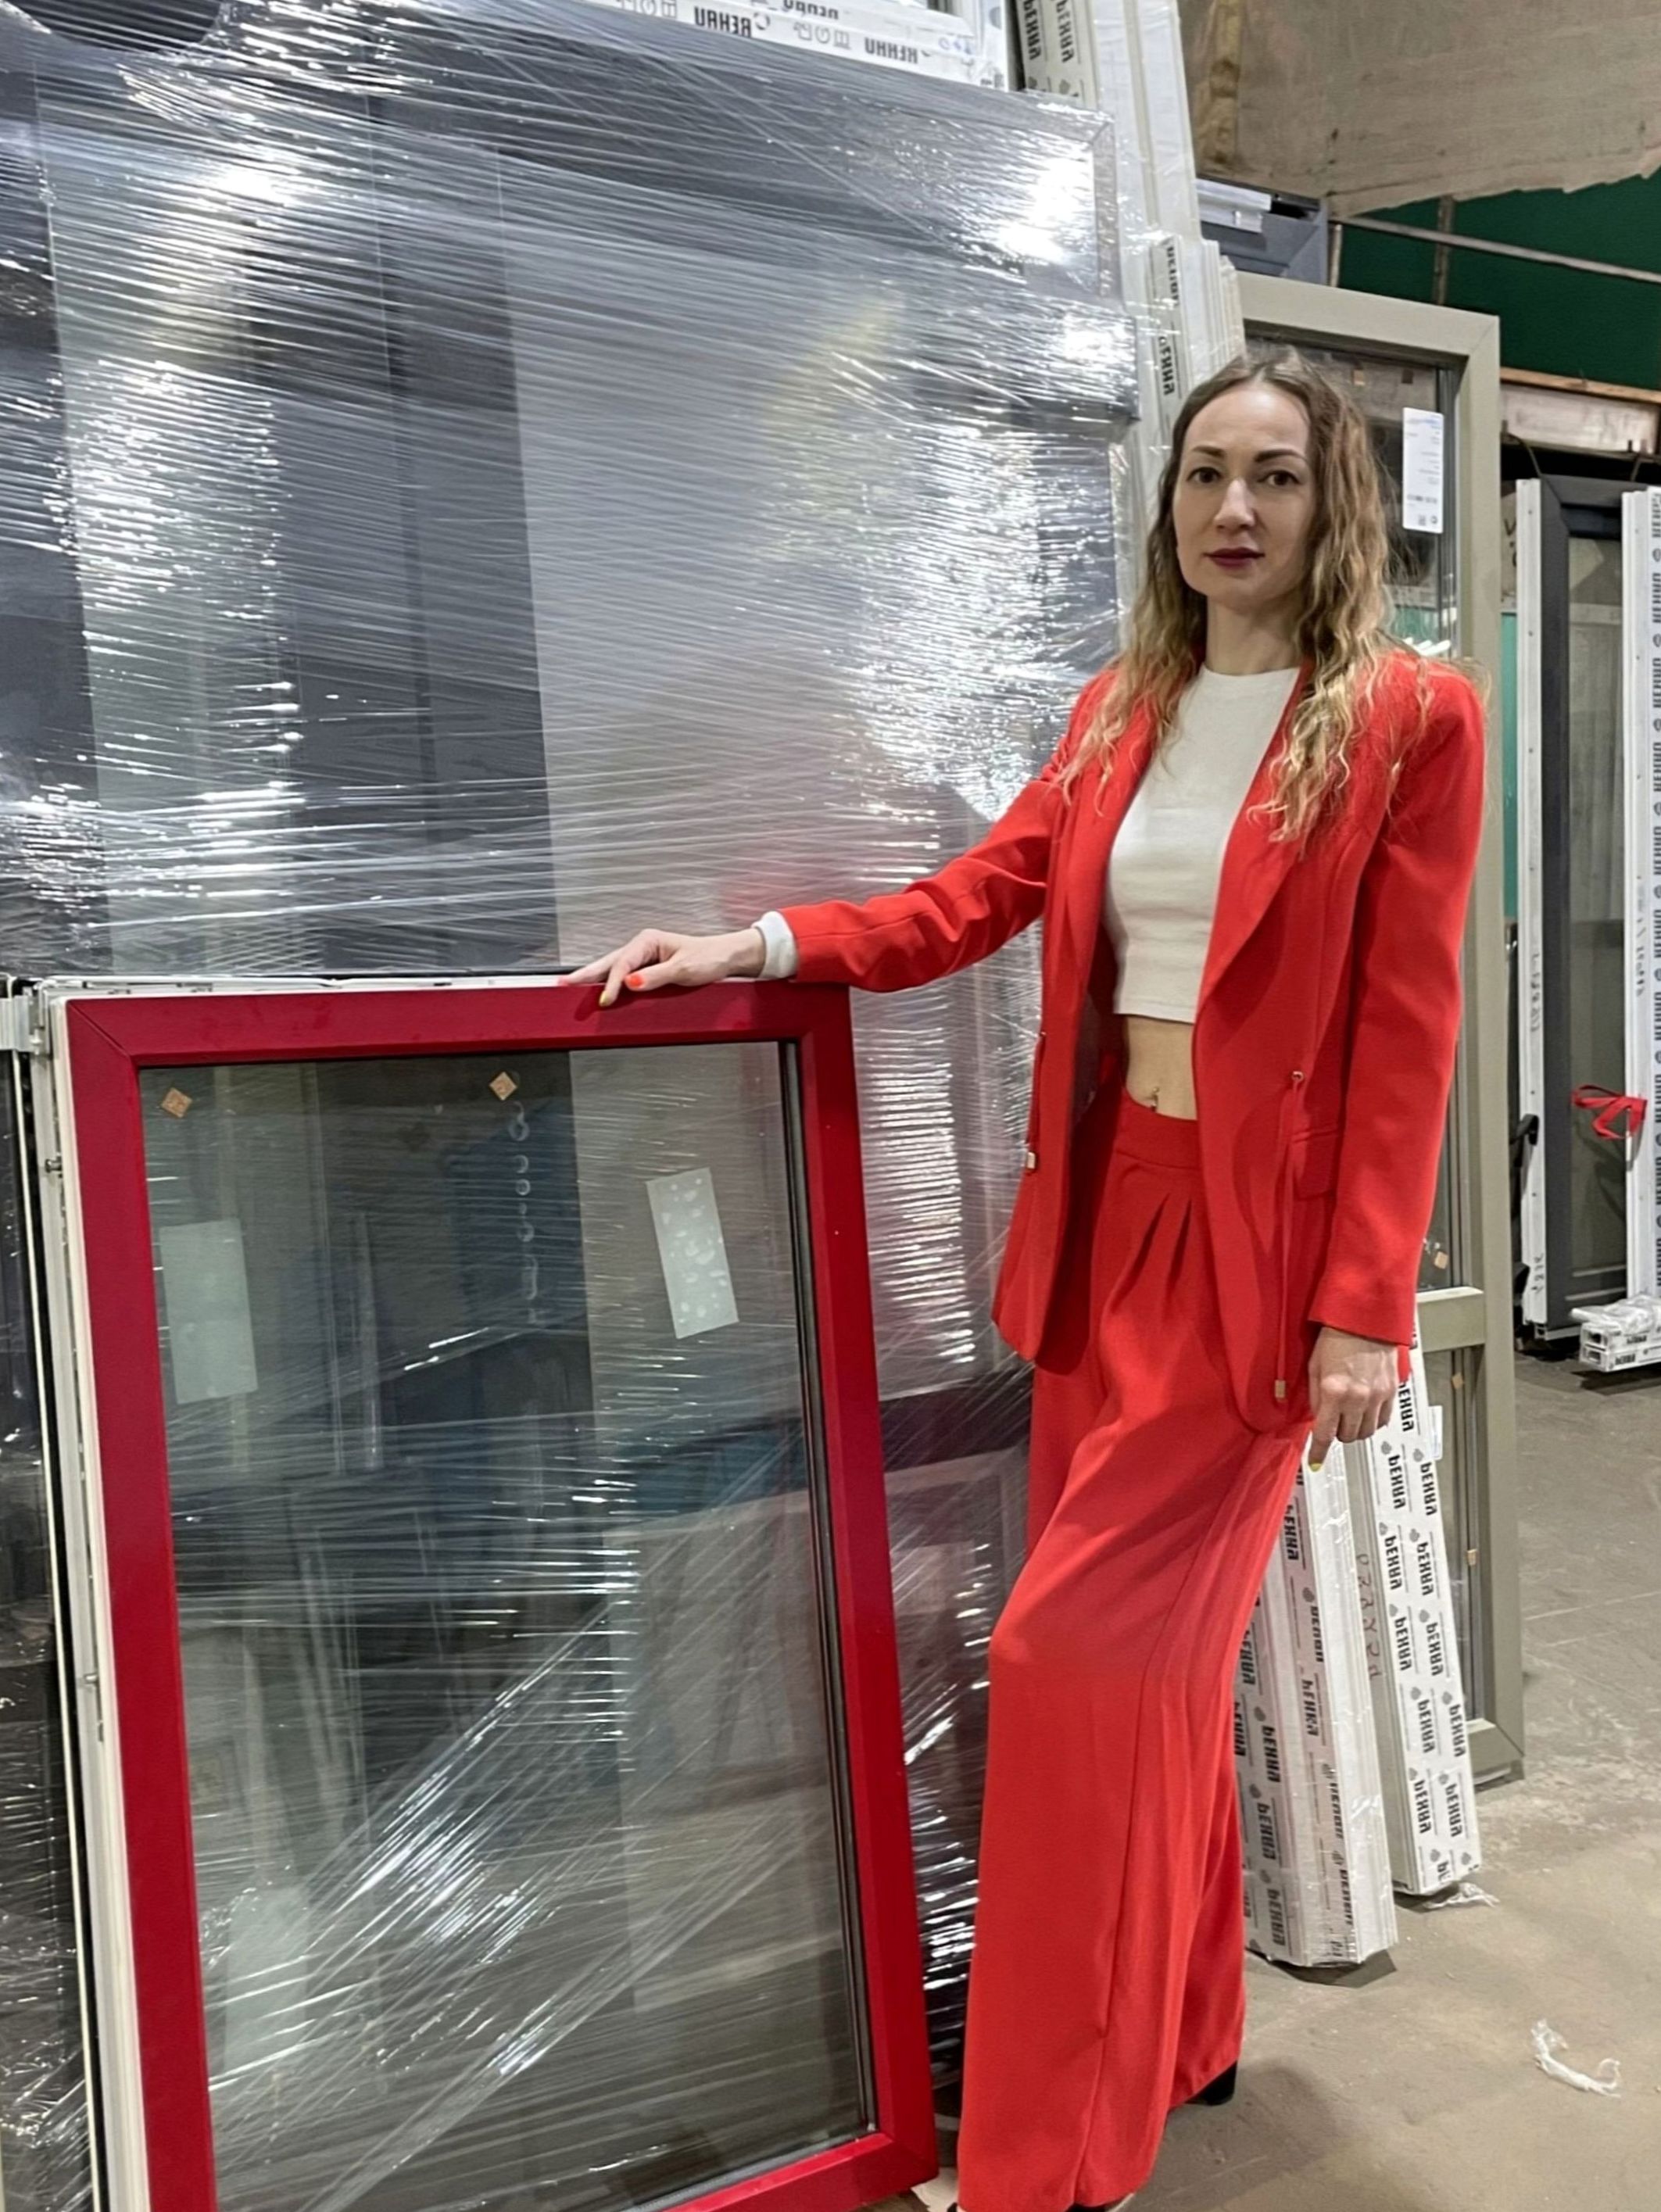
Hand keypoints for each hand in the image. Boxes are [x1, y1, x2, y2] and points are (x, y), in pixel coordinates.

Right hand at [558, 927, 765, 1007]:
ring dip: (593, 977)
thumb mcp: (683, 969)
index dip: (612, 983)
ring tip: (571, 986)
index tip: (606, 1000)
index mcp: (648, 941)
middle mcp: (644, 946)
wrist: (728, 957)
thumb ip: (656, 977)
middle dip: (586, 974)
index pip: (622, 964)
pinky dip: (609, 982)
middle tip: (563, 984)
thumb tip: (630, 983)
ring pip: (613, 967)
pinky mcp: (649, 968)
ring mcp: (645, 957)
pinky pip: (624, 975)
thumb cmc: (709, 957)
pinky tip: (598, 989)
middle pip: (608, 962)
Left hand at [1307, 1326, 1397, 1467]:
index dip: (1319, 1451)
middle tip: (1333, 1421)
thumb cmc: (1337, 1336)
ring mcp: (1377, 1396)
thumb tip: (1318, 1418)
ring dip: (1355, 1429)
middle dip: (1337, 1433)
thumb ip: (1316, 1397)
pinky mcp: (1390, 1392)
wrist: (1365, 1321)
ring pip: (1366, 1432)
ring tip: (1349, 1414)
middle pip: (1347, 1437)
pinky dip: (1372, 1421)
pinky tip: (1365, 1409)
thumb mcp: (1314, 1367)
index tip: (1316, 1461)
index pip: (1325, 1433)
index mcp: (1334, 1391)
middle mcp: (1357, 1397)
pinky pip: (1383, 1420)